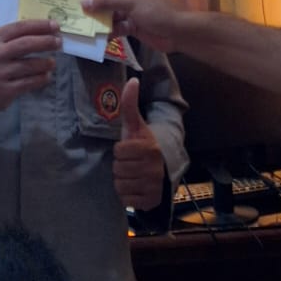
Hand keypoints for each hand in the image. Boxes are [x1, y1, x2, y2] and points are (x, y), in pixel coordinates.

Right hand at [0, 20, 60, 118]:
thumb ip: (10, 37)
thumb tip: (40, 30)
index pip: (20, 28)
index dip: (40, 25)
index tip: (54, 25)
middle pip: (27, 44)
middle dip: (47, 42)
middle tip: (58, 42)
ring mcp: (0, 73)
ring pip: (31, 65)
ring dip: (46, 63)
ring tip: (52, 62)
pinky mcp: (5, 90)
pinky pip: (29, 83)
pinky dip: (41, 79)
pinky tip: (46, 76)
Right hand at [82, 0, 187, 52]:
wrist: (176, 32)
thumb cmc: (154, 10)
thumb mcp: (128, 2)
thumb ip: (105, 1)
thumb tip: (83, 1)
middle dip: (92, 5)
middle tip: (71, 10)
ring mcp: (130, 10)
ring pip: (110, 14)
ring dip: (98, 20)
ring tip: (80, 25)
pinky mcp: (132, 25)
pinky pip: (116, 26)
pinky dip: (108, 31)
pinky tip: (96, 37)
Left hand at [112, 78, 164, 210]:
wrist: (162, 168)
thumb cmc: (143, 144)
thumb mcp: (136, 125)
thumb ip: (130, 104)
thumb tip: (132, 80)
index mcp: (149, 148)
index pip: (119, 151)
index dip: (121, 150)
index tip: (130, 149)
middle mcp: (153, 168)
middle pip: (118, 169)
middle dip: (121, 166)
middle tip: (131, 162)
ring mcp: (153, 186)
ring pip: (120, 184)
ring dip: (123, 180)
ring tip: (132, 174)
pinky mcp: (150, 201)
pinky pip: (126, 199)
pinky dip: (127, 194)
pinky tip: (135, 186)